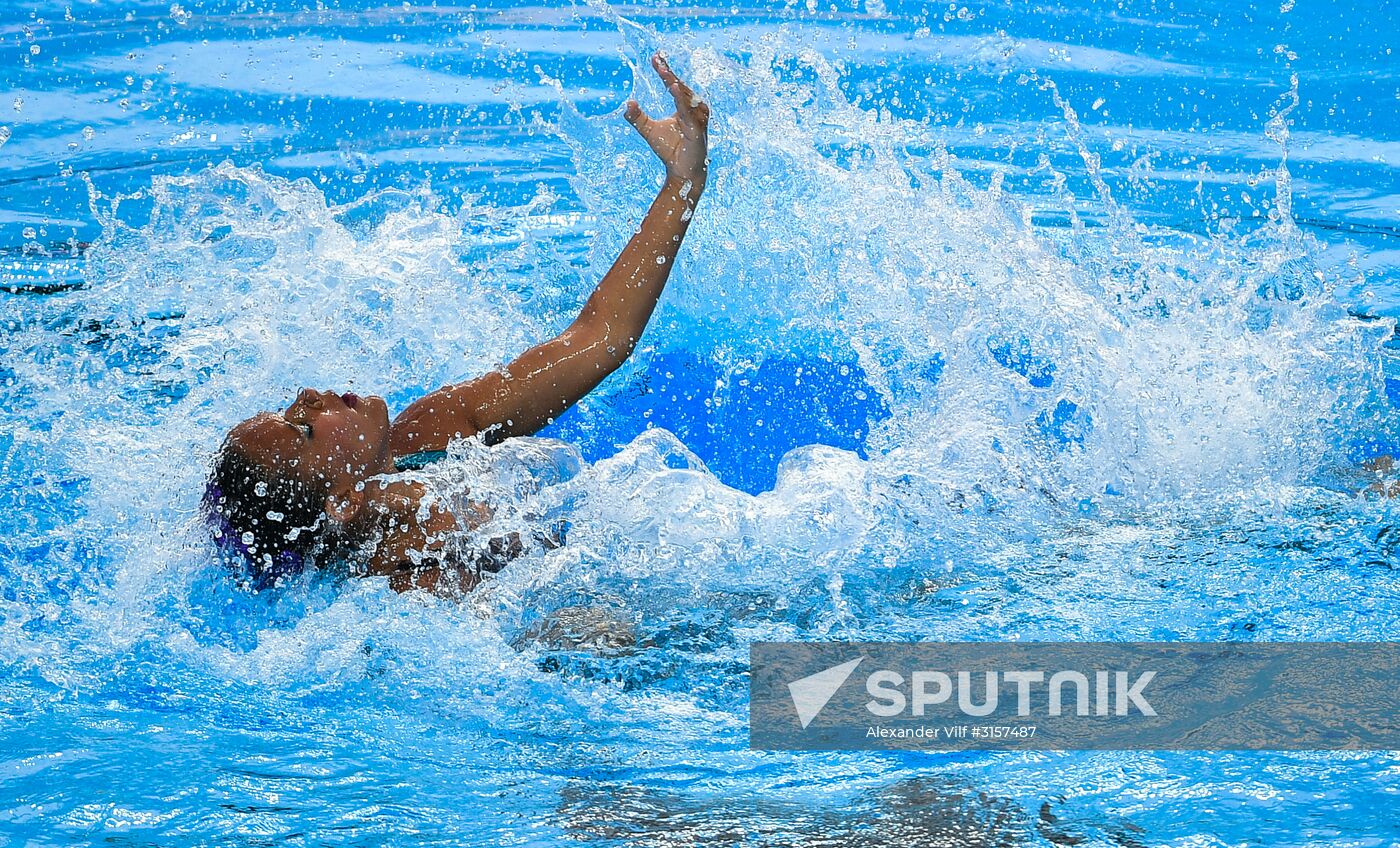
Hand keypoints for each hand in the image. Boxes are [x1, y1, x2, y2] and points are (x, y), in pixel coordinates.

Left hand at [624, 53, 709, 196]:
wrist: (682, 173)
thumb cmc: (670, 150)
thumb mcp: (649, 130)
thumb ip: (637, 117)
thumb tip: (627, 102)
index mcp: (684, 107)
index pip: (674, 84)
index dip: (665, 70)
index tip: (655, 57)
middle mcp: (693, 110)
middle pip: (680, 86)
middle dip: (668, 72)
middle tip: (657, 59)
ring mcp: (697, 119)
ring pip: (686, 96)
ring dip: (675, 82)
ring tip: (664, 71)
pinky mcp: (697, 131)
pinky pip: (689, 113)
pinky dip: (682, 100)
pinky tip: (675, 89)